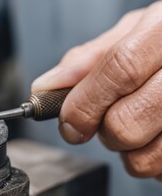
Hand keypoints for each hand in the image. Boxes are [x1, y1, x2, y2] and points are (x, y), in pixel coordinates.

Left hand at [32, 1, 161, 179]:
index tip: (69, 124)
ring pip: (146, 157)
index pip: (119, 71)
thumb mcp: (134, 34)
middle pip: (126, 122)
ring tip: (139, 126)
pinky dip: (153, 161)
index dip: (85, 103)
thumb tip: (45, 88)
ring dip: (128, 151)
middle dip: (103, 131)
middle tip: (108, 120)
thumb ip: (90, 59)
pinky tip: (159, 135)